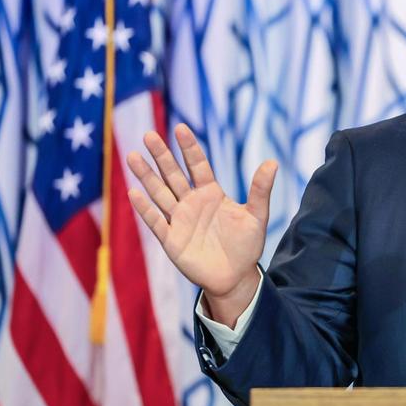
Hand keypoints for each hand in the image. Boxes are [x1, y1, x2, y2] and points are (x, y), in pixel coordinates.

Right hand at [126, 124, 277, 325]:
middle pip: (173, 175)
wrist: (235, 277)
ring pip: (160, 193)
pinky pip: (156, 221)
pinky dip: (145, 209)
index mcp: (211, 193)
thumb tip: (272, 162)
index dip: (189, 148)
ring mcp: (179, 220)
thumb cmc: (246, 245)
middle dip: (162, 156)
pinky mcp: (171, 240)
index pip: (198, 165)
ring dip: (147, 176)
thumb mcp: (257, 216)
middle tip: (148, 135)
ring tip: (133, 156)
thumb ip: (260, 190)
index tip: (181, 128)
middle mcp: (191, 203)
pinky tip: (134, 193)